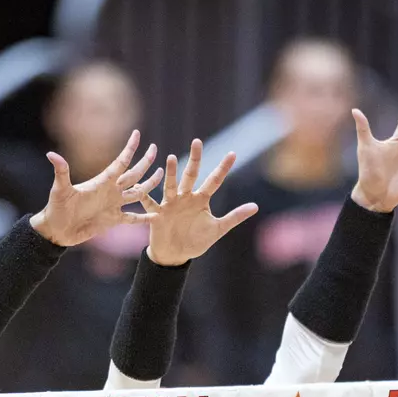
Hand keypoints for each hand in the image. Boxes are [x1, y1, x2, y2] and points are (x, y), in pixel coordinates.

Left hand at [30, 130, 160, 246]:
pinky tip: (156, 215)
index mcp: (102, 182)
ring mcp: (113, 205)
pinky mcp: (113, 220)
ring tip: (161, 173)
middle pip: (133, 174)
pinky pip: (132, 218)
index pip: (120, 162)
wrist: (57, 230)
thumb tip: (51, 155)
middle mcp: (110, 191)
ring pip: (137, 193)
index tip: (137, 134)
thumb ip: (61, 172)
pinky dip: (144, 217)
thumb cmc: (57, 208)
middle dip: (145, 162)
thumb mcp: (60, 190)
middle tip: (154, 149)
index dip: (129, 148)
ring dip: (149, 184)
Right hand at [135, 139, 256, 266]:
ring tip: (171, 158)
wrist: (175, 254)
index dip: (223, 168)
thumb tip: (256, 206)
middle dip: (195, 159)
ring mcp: (171, 204)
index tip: (232, 153)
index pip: (214, 180)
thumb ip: (235, 217)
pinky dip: (145, 197)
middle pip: (191, 175)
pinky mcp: (157, 214)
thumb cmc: (196, 240)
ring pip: (171, 185)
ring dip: (171, 173)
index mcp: (201, 199)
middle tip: (197, 141)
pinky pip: (150, 204)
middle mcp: (186, 197)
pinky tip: (141, 188)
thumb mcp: (217, 229)